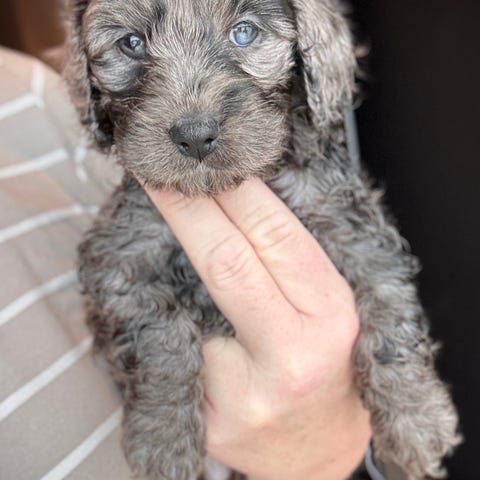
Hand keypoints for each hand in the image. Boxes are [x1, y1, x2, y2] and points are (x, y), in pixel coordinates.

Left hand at [145, 178, 370, 479]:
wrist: (316, 450)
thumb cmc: (329, 368)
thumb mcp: (332, 310)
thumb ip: (293, 263)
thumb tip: (243, 200)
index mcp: (330, 317)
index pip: (276, 238)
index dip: (235, 193)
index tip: (204, 164)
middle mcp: (290, 357)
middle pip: (226, 264)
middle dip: (186, 209)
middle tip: (157, 174)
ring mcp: (243, 396)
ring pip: (188, 310)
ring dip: (171, 268)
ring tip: (167, 232)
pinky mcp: (208, 423)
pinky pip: (176, 354)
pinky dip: (167, 322)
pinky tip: (169, 311)